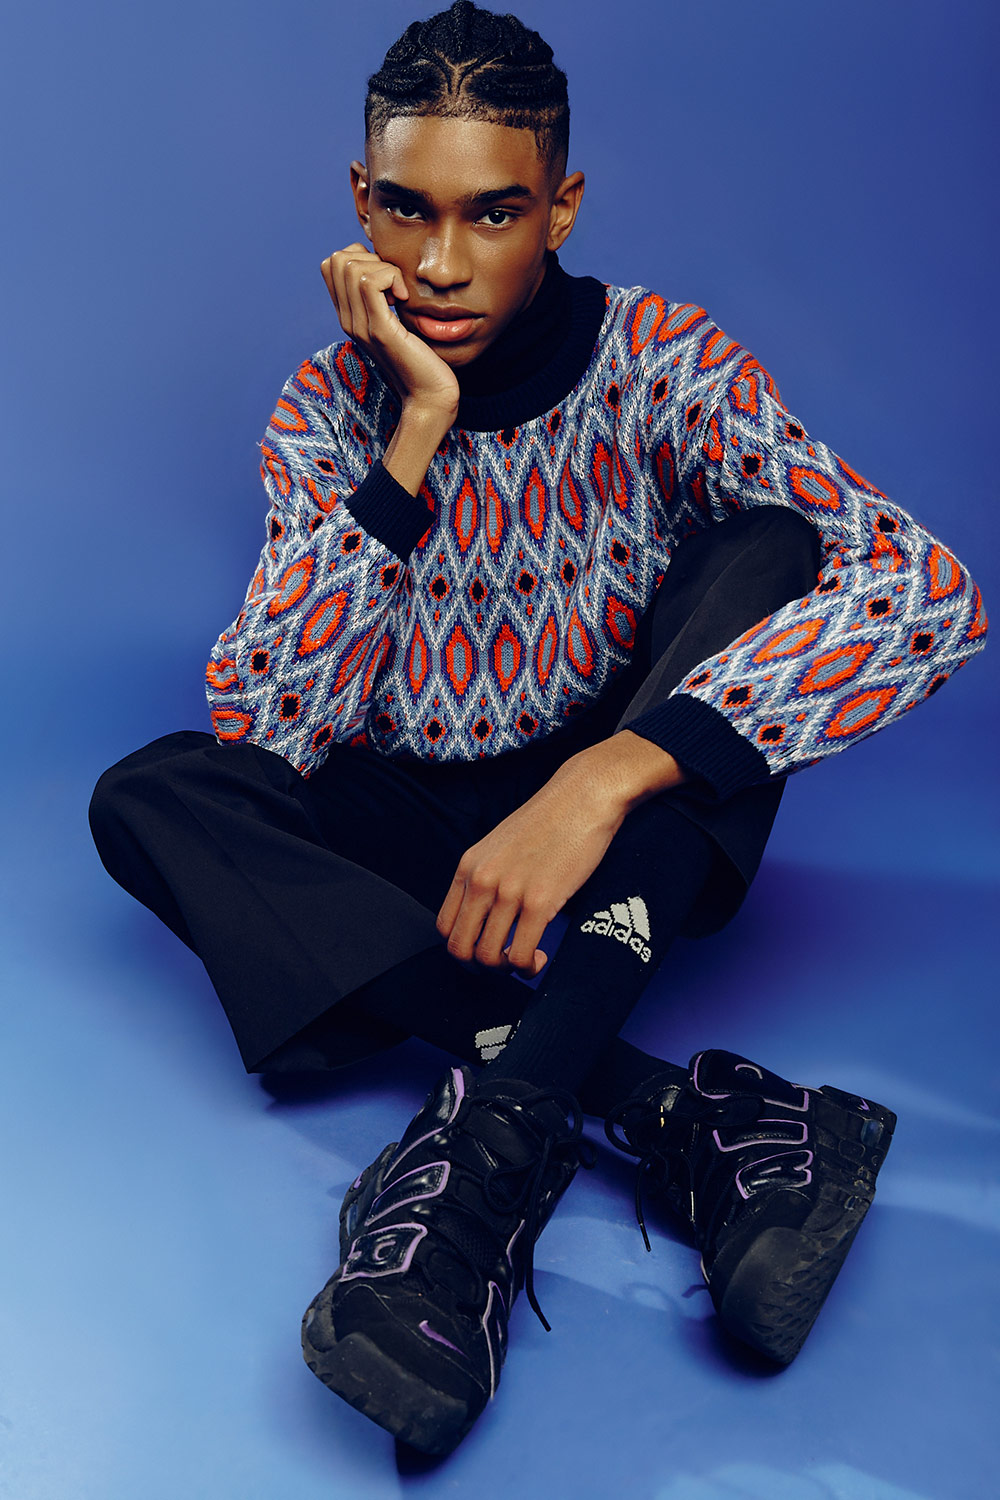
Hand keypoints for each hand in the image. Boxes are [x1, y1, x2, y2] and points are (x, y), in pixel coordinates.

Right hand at [321, 244, 458, 417]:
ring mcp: (360, 326)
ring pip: (351, 267)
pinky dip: (391, 278)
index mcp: (349, 316)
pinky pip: (369, 283)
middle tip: (393, 285)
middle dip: (370, 258)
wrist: (429, 397)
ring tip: (399, 294)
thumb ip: (384, 298)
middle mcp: (348, 320)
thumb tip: (385, 266)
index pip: (331, 264)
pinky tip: (404, 299)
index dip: (361, 257)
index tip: (386, 281)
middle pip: (337, 260)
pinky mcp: (379, 331)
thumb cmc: (421, 359)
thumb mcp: (397, 321)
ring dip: (383, 269)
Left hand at [435, 756, 627, 978]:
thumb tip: (488, 912)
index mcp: (468, 866)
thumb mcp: (501, 845)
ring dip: (506, 969)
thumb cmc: (550, 820)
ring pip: (488, 957)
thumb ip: (488, 875)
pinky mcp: (540, 902)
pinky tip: (540, 957)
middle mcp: (481, 881)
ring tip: (526, 960)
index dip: (463, 948)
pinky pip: (520, 955)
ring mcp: (509, 892)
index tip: (484, 949)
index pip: (444, 926)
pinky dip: (528, 968)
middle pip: (459, 948)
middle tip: (504, 963)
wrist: (583, 797)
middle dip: (480, 967)